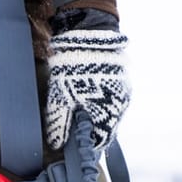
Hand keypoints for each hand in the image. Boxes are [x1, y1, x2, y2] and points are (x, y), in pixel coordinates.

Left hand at [44, 28, 130, 150]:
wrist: (88, 36)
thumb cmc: (72, 70)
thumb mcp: (59, 100)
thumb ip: (58, 124)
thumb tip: (56, 143)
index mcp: (108, 115)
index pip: (100, 141)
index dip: (86, 145)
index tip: (73, 143)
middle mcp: (121, 106)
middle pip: (106, 128)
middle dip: (91, 130)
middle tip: (73, 126)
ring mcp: (125, 93)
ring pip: (110, 114)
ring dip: (96, 116)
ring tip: (78, 109)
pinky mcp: (123, 80)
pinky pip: (113, 100)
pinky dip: (101, 103)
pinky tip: (87, 96)